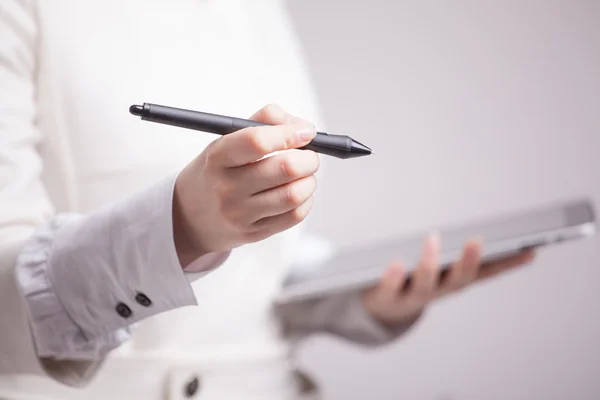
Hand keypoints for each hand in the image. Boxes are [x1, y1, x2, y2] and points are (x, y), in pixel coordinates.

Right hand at [172, 104, 318, 265]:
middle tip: (309, 155)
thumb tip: (300, 126)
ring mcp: (240, 214)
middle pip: (284, 168)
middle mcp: (226, 187)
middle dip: (308, 158)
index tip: (306, 132)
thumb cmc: (216, 172)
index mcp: (218, 157)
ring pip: (294, 194)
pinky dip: (306, 200)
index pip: (257, 141)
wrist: (188, 217)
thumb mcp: (225, 140)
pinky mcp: (253, 233)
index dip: (289, 134)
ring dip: (309, 180)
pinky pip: (294, 216)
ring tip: (304, 174)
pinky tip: (300, 192)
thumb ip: (262, 122)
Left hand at [362, 234, 535, 326]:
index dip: (509, 263)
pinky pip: (391, 287)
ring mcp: (413, 295)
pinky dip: (394, 276)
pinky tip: (397, 263)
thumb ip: (459, 249)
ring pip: (425, 283)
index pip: (487, 272)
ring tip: (433, 239)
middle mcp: (438, 289)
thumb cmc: (415, 279)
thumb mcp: (439, 266)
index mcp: (453, 280)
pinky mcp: (387, 296)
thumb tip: (483, 228)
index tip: (529, 249)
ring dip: (430, 263)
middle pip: (458, 280)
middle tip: (477, 241)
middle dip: (469, 262)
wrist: (382, 309)